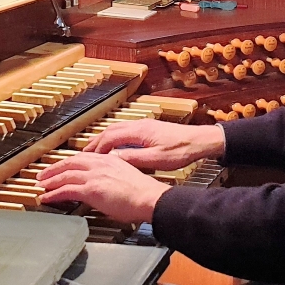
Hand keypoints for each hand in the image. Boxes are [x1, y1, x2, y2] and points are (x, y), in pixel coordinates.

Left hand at [36, 152, 169, 223]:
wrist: (149, 198)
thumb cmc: (143, 193)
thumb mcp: (125, 176)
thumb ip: (111, 177)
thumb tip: (104, 185)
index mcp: (109, 159)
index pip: (82, 158)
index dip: (68, 162)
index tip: (60, 166)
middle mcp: (99, 164)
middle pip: (70, 163)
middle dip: (54, 169)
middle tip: (43, 174)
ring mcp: (94, 176)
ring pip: (65, 175)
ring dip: (50, 181)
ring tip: (41, 185)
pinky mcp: (91, 189)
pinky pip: (66, 190)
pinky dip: (54, 193)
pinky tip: (47, 197)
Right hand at [83, 118, 225, 170]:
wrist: (200, 140)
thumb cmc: (182, 149)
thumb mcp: (156, 159)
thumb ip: (134, 158)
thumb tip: (114, 159)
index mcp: (139, 131)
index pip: (110, 137)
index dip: (97, 148)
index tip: (88, 158)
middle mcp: (139, 125)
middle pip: (110, 131)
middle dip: (95, 142)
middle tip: (83, 153)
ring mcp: (144, 125)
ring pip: (116, 129)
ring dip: (103, 139)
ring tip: (94, 150)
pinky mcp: (149, 129)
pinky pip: (124, 130)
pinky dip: (114, 138)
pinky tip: (115, 146)